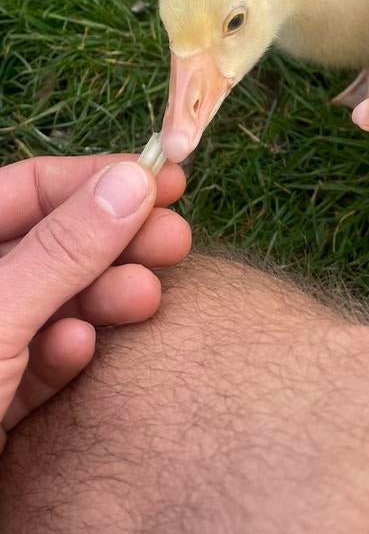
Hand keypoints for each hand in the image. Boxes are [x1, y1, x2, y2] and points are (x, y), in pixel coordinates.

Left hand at [0, 154, 189, 452]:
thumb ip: (64, 248)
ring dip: (102, 294)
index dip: (98, 178)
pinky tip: (81, 350)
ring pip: (53, 299)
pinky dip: (65, 349)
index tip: (164, 181)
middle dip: (115, 239)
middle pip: (51, 239)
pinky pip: (37, 355)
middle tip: (176, 241)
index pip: (28, 186)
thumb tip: (132, 179)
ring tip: (148, 298)